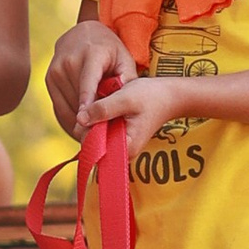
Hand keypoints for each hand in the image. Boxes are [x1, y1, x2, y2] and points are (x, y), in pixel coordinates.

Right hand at [46, 20, 138, 138]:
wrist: (83, 32)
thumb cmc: (109, 49)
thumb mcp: (124, 58)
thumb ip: (127, 79)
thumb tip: (121, 104)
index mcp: (91, 55)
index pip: (87, 82)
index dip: (86, 103)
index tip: (85, 121)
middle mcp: (69, 62)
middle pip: (77, 100)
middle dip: (88, 122)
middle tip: (100, 142)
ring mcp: (56, 71)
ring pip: (68, 107)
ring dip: (79, 124)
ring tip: (93, 140)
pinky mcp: (49, 80)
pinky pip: (58, 107)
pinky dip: (69, 121)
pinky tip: (80, 131)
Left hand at [85, 69, 201, 154]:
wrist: (169, 95)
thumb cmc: (151, 96)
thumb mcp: (125, 99)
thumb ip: (102, 109)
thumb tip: (79, 119)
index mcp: (126, 149)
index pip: (94, 148)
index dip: (86, 130)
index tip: (90, 110)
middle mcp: (122, 153)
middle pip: (92, 144)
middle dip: (90, 124)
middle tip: (99, 102)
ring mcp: (120, 146)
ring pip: (95, 137)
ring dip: (94, 120)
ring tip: (105, 103)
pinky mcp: (119, 138)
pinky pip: (101, 132)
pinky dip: (100, 119)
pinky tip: (107, 106)